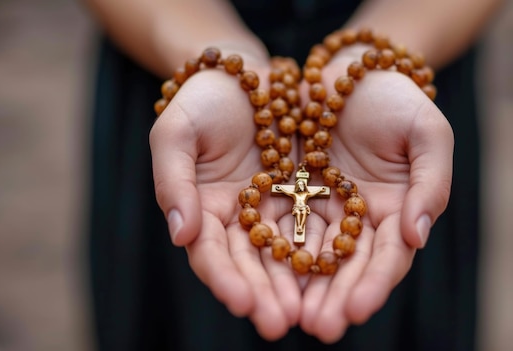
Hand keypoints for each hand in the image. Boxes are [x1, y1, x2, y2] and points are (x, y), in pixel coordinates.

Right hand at [149, 64, 302, 339]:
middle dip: (264, 295)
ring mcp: (274, 209)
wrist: (250, 73)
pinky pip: (318, 228)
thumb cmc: (204, 98)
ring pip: (286, 254)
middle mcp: (239, 218)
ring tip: (313, 316)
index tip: (242, 303)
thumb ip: (173, 181)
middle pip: (250, 264)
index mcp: (202, 209)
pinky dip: (325, 253)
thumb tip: (180, 236)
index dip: (224, 279)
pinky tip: (339, 277)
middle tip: (279, 325)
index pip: (209, 253)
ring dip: (297, 287)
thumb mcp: (176, 131)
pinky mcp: (306, 196)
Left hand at [296, 60, 453, 341]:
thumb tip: (418, 237)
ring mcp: (322, 209)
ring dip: (299, 288)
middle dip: (334, 299)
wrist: (349, 69)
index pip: (388, 257)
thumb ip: (431, 183)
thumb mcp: (427, 132)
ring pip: (310, 255)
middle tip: (318, 328)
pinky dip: (271, 253)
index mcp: (397, 211)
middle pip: (347, 266)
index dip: (374, 284)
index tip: (356, 310)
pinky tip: (259, 279)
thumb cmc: (397, 98)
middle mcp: (358, 219)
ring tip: (285, 318)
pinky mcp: (288, 195)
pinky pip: (278, 227)